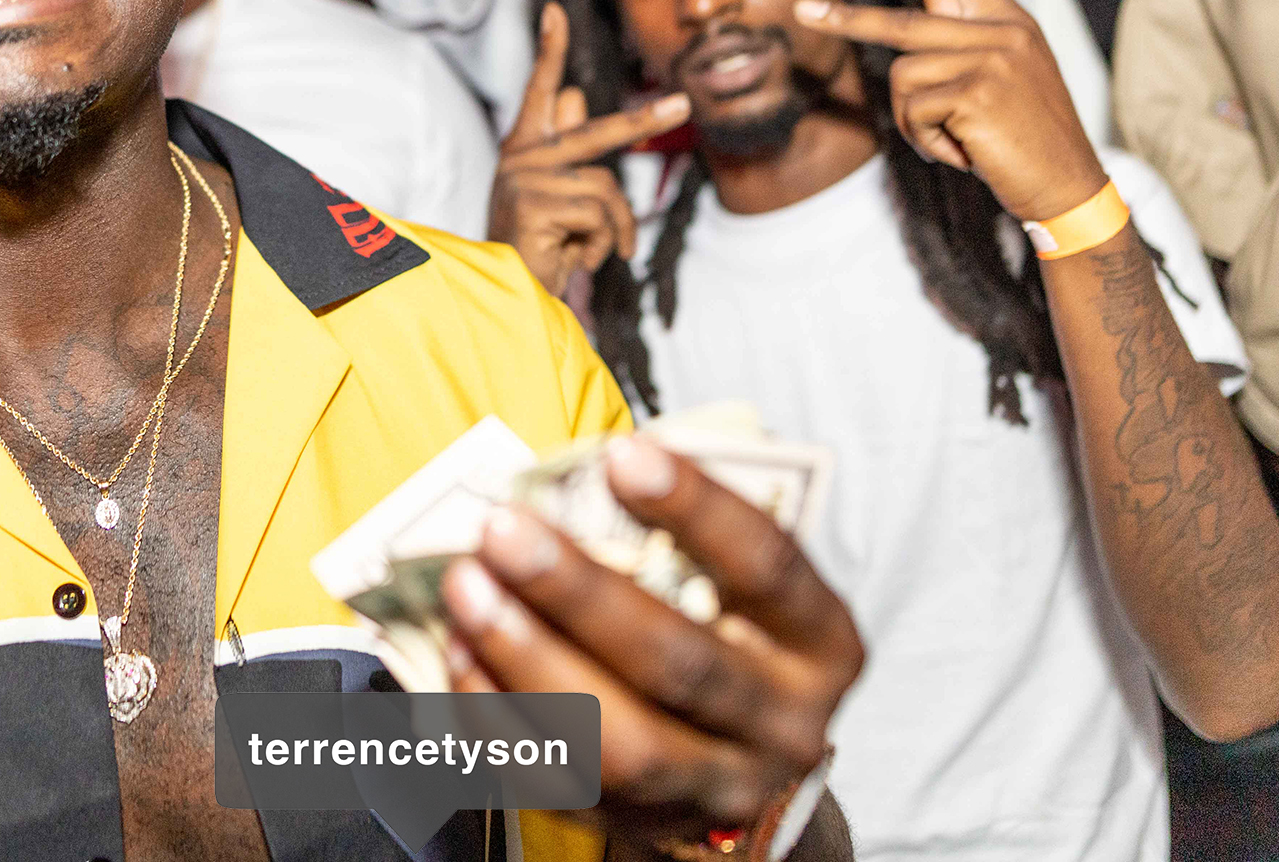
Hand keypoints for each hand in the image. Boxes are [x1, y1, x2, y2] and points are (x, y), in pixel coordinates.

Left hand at [442, 437, 862, 847]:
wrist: (742, 779)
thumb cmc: (730, 638)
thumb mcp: (744, 588)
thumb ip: (683, 537)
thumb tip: (575, 472)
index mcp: (819, 643)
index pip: (768, 568)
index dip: (699, 509)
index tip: (622, 454)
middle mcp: (783, 726)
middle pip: (679, 664)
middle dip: (581, 593)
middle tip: (503, 530)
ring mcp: (714, 791)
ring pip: (619, 743)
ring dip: (528, 659)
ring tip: (465, 588)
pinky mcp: (644, 829)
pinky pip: (562, 782)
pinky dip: (500, 717)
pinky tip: (459, 652)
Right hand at [491, 4, 688, 294]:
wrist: (510, 297)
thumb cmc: (538, 248)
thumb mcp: (555, 196)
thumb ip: (566, 148)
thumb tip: (577, 94)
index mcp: (525, 149)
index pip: (540, 91)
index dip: (549, 51)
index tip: (556, 12)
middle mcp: (520, 156)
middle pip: (594, 133)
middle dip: (643, 123)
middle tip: (685, 105)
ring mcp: (524, 177)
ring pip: (606, 189)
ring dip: (614, 230)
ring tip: (589, 252)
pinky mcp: (533, 203)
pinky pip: (600, 215)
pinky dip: (602, 246)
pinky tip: (575, 258)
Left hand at [794, 0, 1105, 223]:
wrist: (1068, 184)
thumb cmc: (1025, 136)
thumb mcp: (1003, 76)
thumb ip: (967, 33)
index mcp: (1009, 21)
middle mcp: (1003, 31)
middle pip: (904, 22)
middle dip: (847, 21)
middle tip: (803, 10)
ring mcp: (992, 58)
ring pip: (902, 78)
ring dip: (914, 122)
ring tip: (955, 139)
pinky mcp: (978, 91)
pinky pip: (914, 112)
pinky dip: (927, 141)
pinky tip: (964, 153)